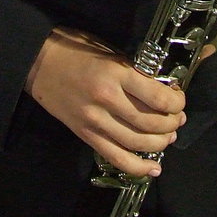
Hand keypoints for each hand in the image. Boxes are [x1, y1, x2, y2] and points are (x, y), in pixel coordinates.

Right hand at [25, 28, 185, 176]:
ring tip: (168, 136)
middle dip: (172, 123)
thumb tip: (161, 86)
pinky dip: (138, 167)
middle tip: (177, 118)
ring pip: (138, 143)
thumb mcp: (108, 50)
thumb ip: (133, 70)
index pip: (157, 98)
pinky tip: (154, 167)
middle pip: (151, 123)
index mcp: (115, 73)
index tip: (179, 99)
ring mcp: (95, 121)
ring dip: (160, 143)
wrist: (37, 62)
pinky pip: (117, 158)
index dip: (177, 102)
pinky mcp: (85, 135)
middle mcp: (107, 100)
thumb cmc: (74, 49)